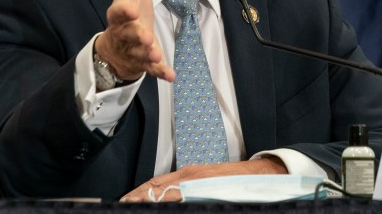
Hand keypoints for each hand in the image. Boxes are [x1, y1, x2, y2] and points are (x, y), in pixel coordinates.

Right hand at [96, 0, 175, 82]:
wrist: (117, 44)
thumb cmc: (128, 10)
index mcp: (121, 13)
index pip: (119, 12)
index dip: (125, 12)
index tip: (132, 10)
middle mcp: (125, 32)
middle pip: (129, 34)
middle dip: (136, 36)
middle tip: (145, 37)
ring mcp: (134, 49)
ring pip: (139, 53)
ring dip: (147, 54)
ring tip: (156, 54)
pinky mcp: (144, 62)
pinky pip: (151, 69)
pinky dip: (160, 72)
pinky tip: (171, 75)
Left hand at [121, 157, 286, 201]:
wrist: (259, 176)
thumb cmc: (234, 179)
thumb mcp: (205, 181)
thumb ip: (187, 188)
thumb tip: (168, 197)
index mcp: (188, 173)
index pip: (155, 183)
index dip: (137, 192)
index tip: (124, 200)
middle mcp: (189, 177)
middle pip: (155, 189)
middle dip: (137, 198)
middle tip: (122, 205)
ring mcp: (196, 185)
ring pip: (164, 194)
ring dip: (148, 200)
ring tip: (133, 206)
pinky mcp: (204, 191)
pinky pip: (181, 199)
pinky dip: (167, 203)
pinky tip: (158, 207)